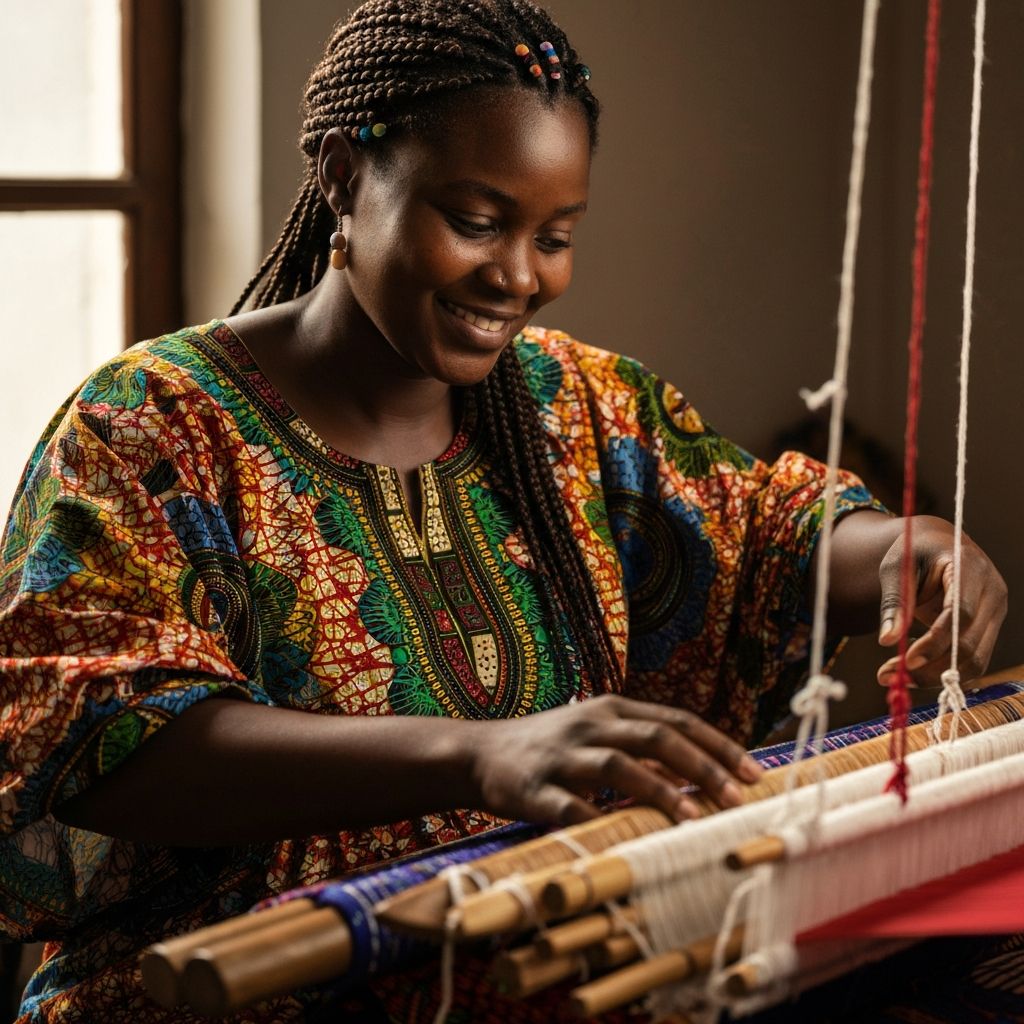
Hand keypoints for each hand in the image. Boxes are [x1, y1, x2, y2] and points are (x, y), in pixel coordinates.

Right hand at [465, 694, 762, 826]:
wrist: (480, 753)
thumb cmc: (551, 749)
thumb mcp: (598, 735)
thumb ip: (643, 750)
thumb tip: (703, 776)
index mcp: (611, 709)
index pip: (677, 720)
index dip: (717, 745)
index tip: (753, 774)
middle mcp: (590, 725)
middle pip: (656, 737)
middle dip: (702, 767)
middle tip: (737, 799)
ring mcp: (561, 755)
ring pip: (618, 765)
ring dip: (660, 791)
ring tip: (693, 819)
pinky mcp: (534, 788)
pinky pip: (570, 806)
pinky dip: (599, 821)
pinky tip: (624, 839)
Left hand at [876, 515, 1006, 687]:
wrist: (938, 544)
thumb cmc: (914, 551)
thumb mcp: (896, 568)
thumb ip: (894, 602)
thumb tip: (888, 641)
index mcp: (970, 567)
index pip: (961, 613)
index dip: (936, 641)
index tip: (906, 660)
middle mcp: (992, 591)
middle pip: (970, 643)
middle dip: (929, 667)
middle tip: (887, 677)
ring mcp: (996, 612)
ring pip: (975, 659)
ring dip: (935, 676)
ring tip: (894, 678)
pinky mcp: (990, 628)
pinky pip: (972, 659)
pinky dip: (943, 670)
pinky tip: (912, 669)